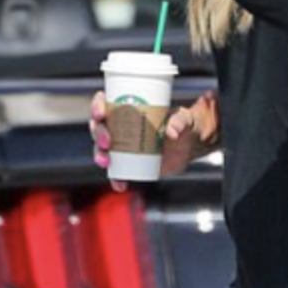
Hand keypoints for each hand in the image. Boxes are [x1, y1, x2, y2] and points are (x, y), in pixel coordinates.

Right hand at [90, 90, 219, 193]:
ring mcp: (123, 145)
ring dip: (99, 155)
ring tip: (106, 162)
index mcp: (128, 107)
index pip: (105, 102)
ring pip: (102, 149)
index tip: (101, 113)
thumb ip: (180, 122)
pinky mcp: (129, 163)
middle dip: (98, 133)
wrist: (190, 146)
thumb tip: (172, 132)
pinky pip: (117, 172)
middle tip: (108, 142)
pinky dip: (116, 179)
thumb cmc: (185, 125)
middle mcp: (120, 125)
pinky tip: (120, 185)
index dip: (97, 105)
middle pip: (99, 126)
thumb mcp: (184, 120)